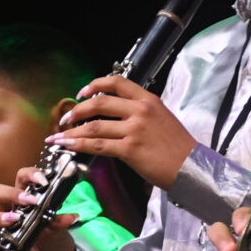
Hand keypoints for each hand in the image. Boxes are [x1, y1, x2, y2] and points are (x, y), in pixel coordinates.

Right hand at [0, 175, 77, 250]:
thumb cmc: (55, 244)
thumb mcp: (59, 232)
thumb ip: (59, 222)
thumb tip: (69, 217)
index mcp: (27, 202)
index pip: (21, 179)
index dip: (29, 175)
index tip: (41, 181)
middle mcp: (11, 212)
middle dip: (9, 194)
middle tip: (29, 203)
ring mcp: (2, 230)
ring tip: (13, 223)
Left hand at [48, 75, 197, 189]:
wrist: (192, 167)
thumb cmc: (179, 147)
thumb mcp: (162, 118)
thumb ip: (140, 112)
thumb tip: (115, 116)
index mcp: (148, 99)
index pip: (116, 82)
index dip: (95, 85)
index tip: (82, 93)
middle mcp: (140, 110)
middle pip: (100, 103)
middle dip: (78, 110)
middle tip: (67, 118)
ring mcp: (135, 130)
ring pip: (94, 126)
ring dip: (72, 131)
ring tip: (59, 136)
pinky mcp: (130, 149)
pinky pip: (97, 145)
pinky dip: (79, 145)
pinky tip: (68, 147)